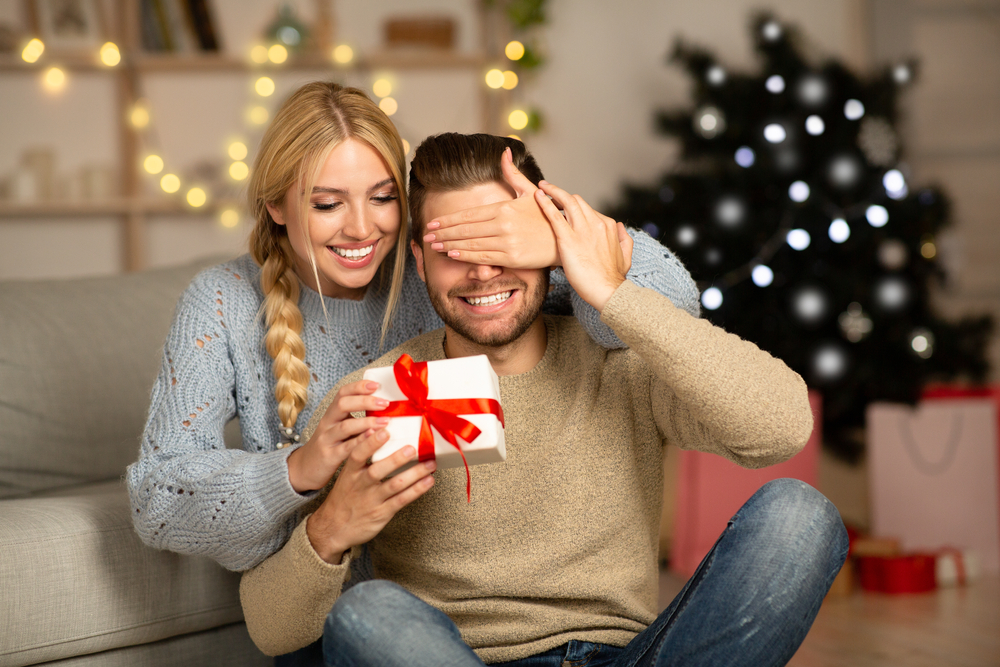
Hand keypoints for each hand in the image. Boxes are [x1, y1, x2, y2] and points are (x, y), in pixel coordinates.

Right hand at [286, 380, 392, 492]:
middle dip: (365, 401)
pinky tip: (373, 438)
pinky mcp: (329, 456)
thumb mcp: (341, 430)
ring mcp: (327, 439)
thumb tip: (387, 412)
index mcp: (332, 414)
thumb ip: (358, 421)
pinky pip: (345, 448)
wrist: (305, 469)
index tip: (377, 384)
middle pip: (342, 404)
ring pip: (345, 426)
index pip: (342, 393)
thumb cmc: (330, 447)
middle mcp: (328, 423)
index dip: (359, 386)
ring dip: (367, 422)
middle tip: (385, 403)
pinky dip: (360, 442)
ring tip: (385, 421)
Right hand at [305, 430, 435, 563]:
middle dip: (396, 459)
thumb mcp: (346, 476)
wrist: (334, 528)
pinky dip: (416, 490)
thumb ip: (360, 457)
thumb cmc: (344, 497)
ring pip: (395, 485)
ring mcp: (372, 500)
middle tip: (412, 448)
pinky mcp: (382, 513)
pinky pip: (401, 500)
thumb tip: (375, 431)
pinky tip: (428, 481)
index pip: (358, 455)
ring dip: (414, 473)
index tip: (384, 431)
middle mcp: (361, 485)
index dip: (370, 443)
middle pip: (378, 470)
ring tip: (430, 464)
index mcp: (350, 473)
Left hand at [422, 147, 559, 267]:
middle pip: (465, 229)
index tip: (433, 222)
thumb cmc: (547, 216)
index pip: (469, 214)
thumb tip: (505, 151)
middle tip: (426, 235)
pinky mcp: (512, 257)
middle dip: (443, 232)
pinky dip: (466, 256)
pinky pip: (483, 257)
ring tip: (434, 245)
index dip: (448, 219)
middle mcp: (503, 224)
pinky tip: (452, 254)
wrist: (566, 238)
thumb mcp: (531, 192)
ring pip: (471, 243)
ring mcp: (507, 241)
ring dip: (449, 245)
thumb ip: (513, 174)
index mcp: (504, 208)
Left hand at [534, 181, 632, 311]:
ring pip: (567, 201)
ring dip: (553, 191)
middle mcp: (595, 222)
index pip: (588, 209)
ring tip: (542, 187)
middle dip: (562, 194)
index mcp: (607, 225)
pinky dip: (545, 202)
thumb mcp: (626, 256)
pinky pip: (555, 215)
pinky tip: (537, 196)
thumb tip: (620, 227)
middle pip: (576, 200)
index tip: (564, 207)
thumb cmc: (613, 277)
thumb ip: (624, 239)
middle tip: (549, 190)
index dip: (576, 207)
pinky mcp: (568, 239)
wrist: (607, 290)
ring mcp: (582, 229)